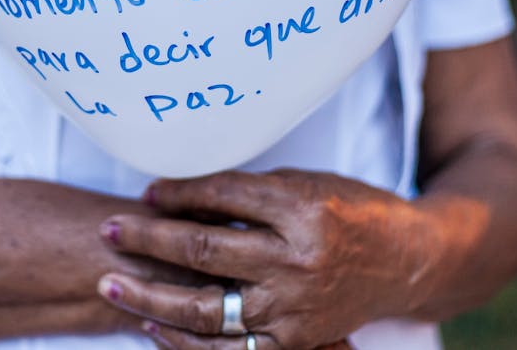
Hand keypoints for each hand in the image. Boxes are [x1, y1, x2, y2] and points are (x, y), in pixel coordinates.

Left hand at [96, 170, 442, 348]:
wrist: (408, 262)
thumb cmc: (351, 211)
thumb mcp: (304, 183)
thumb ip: (247, 192)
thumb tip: (176, 194)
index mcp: (302, 210)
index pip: (220, 198)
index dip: (176, 193)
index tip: (145, 192)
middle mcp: (297, 262)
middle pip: (203, 251)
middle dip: (147, 240)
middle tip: (107, 230)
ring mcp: (294, 309)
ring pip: (206, 309)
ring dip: (150, 298)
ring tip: (110, 283)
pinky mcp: (295, 342)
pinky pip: (228, 348)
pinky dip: (185, 340)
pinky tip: (152, 325)